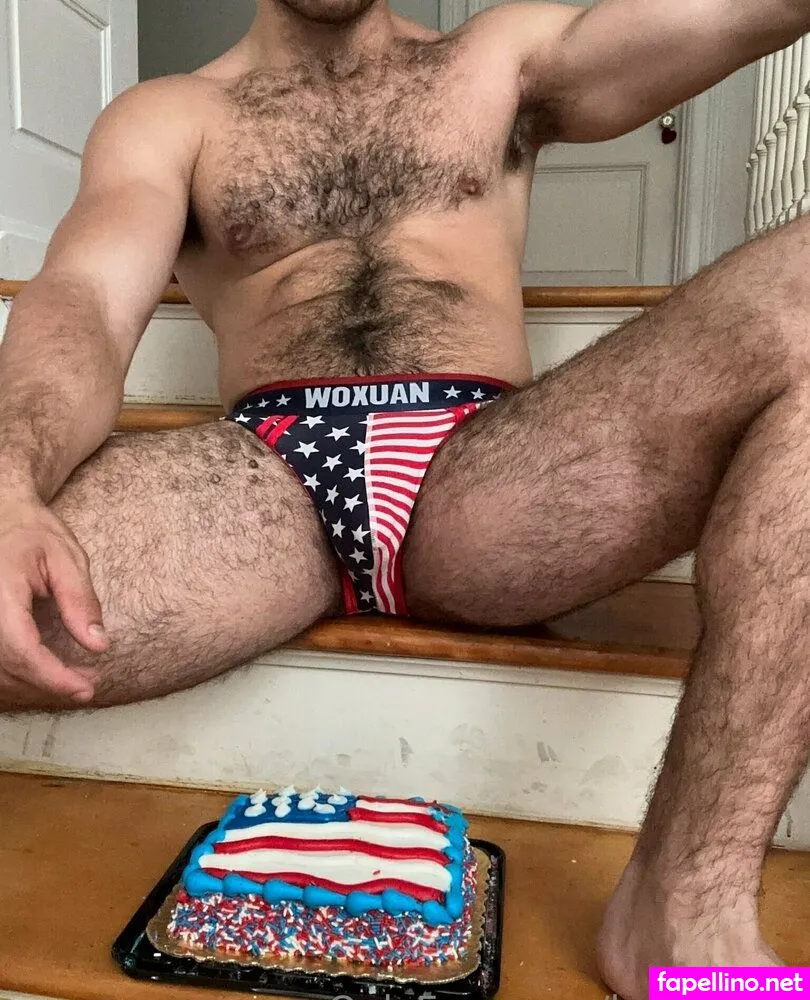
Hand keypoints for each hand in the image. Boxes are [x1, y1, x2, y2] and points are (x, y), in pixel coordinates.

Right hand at [0, 498, 107, 703]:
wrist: (3, 516)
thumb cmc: (34, 532)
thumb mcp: (67, 559)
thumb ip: (80, 602)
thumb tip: (97, 645)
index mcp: (0, 592)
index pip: (20, 649)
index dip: (52, 676)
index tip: (85, 688)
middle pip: (8, 668)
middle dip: (50, 683)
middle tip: (90, 683)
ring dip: (36, 683)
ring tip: (78, 676)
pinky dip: (23, 672)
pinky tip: (51, 669)